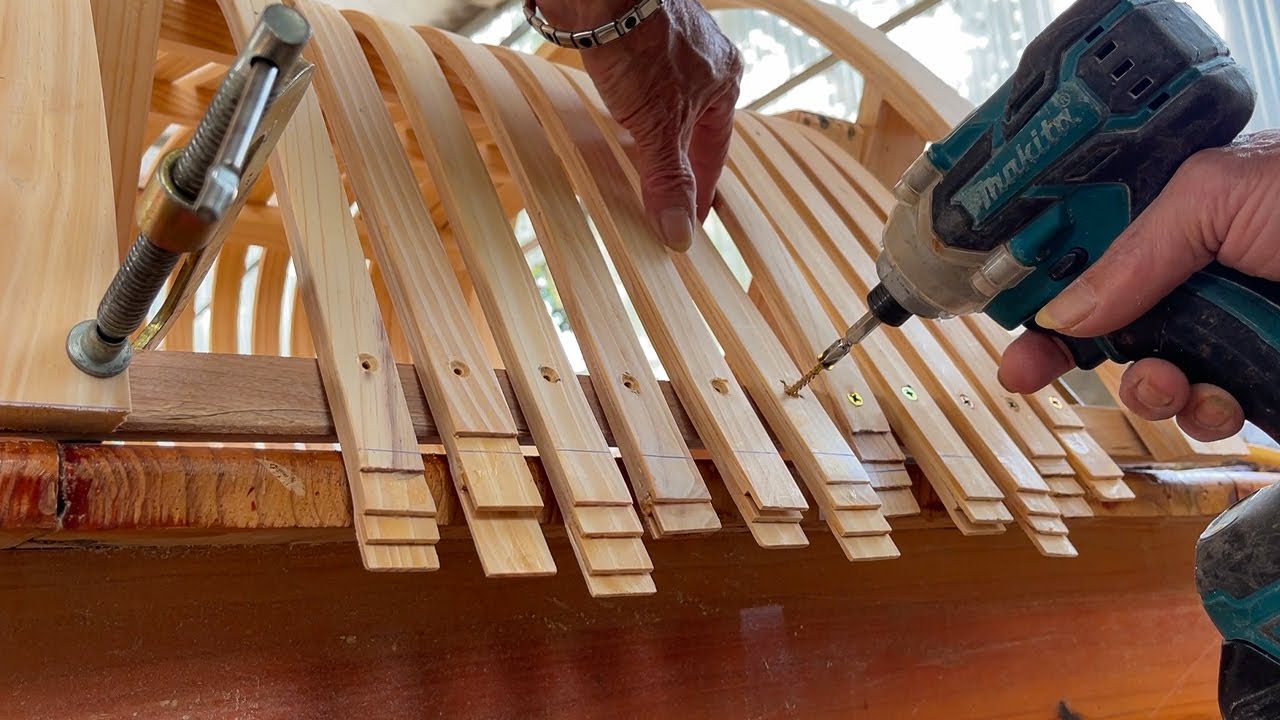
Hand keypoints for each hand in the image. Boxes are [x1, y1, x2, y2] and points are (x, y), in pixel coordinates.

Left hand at [536, 0, 742, 250]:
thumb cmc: (641, 45)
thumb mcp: (658, 125)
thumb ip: (666, 179)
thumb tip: (679, 234)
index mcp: (723, 85)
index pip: (715, 151)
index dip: (702, 189)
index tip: (694, 219)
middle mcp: (702, 64)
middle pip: (693, 127)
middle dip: (679, 162)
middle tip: (666, 199)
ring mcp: (668, 48)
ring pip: (666, 104)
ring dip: (654, 135)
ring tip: (639, 165)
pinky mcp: (633, 38)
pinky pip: (639, 83)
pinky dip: (630, 108)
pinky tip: (616, 119)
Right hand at [998, 130, 1279, 440]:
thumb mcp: (1219, 196)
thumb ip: (1132, 251)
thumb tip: (1065, 311)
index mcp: (1190, 216)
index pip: (1095, 248)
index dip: (1045, 280)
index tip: (1007, 312)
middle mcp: (1205, 275)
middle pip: (1108, 319)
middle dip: (1065, 351)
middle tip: (1023, 372)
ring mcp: (1232, 334)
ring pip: (1149, 376)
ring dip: (1145, 388)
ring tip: (1169, 380)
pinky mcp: (1261, 386)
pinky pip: (1202, 413)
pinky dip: (1200, 413)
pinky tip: (1221, 399)